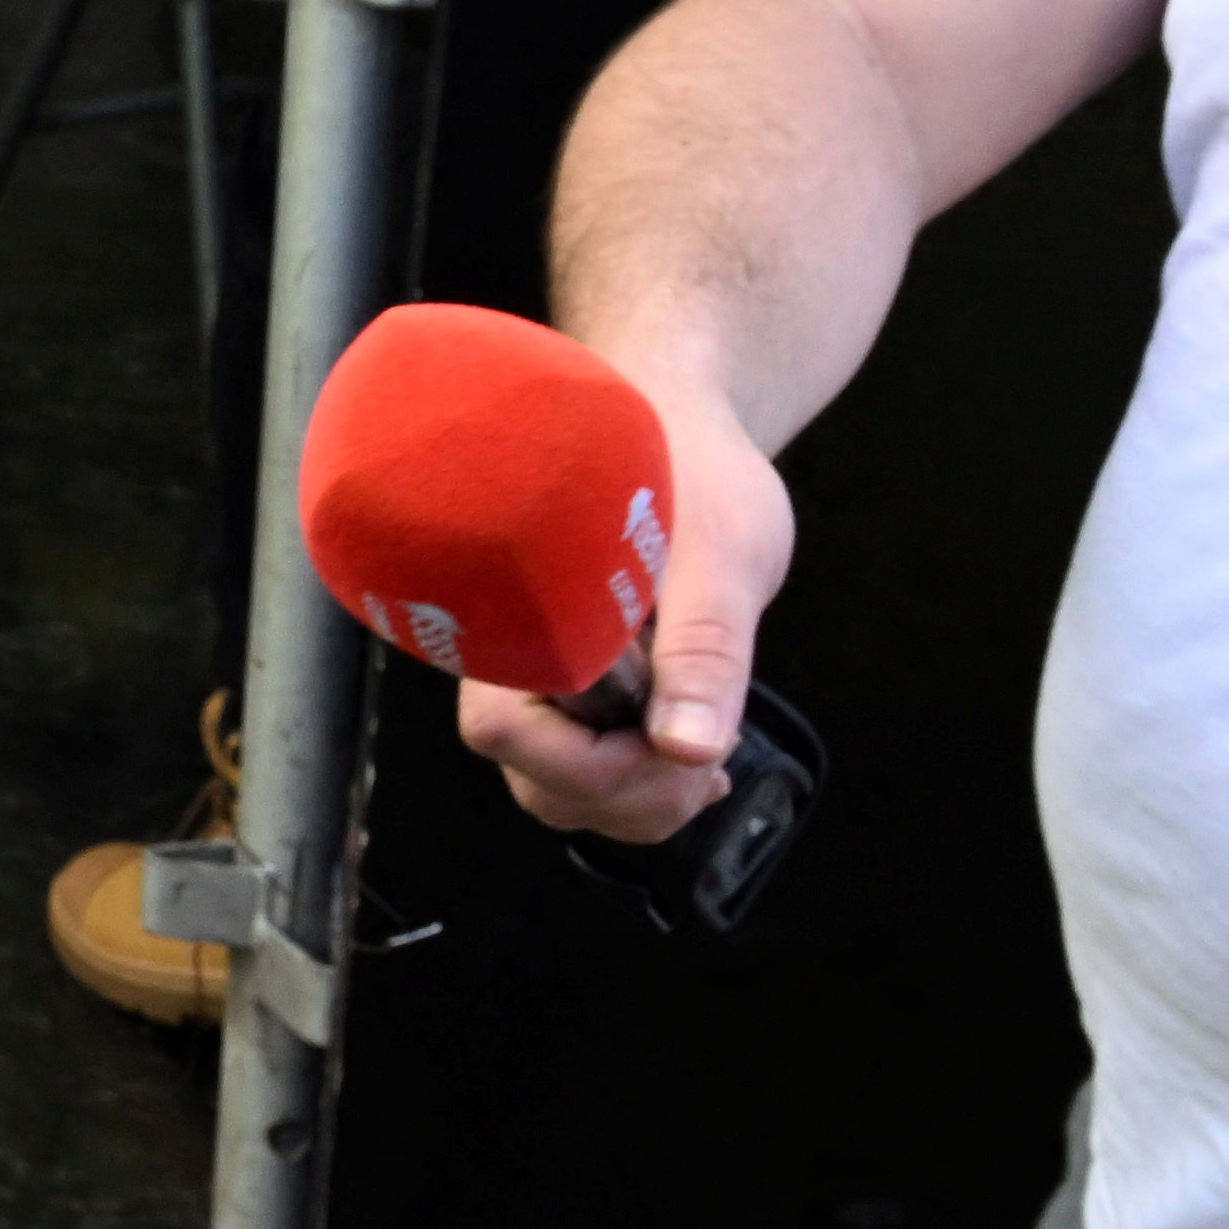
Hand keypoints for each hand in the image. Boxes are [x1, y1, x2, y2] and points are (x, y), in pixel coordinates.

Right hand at [457, 355, 794, 844]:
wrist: (680, 425)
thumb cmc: (689, 466)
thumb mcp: (723, 553)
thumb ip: (703, 650)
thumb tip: (688, 749)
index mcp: (518, 611)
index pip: (505, 732)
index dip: (594, 760)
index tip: (676, 730)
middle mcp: (514, 657)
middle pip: (537, 784)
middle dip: (631, 796)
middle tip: (710, 755)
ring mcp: (546, 683)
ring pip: (562, 796)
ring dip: (642, 803)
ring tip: (709, 755)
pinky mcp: (581, 696)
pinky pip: (591, 782)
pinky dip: (646, 790)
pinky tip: (697, 754)